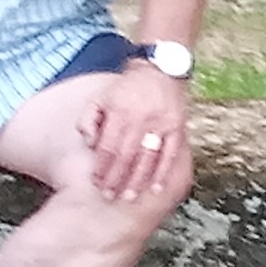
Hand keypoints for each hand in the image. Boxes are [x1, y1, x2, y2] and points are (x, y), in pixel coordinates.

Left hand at [86, 64, 192, 201]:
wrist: (160, 70)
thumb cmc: (126, 89)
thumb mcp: (101, 97)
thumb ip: (88, 119)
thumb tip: (89, 144)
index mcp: (120, 112)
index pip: (108, 147)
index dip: (101, 167)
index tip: (97, 183)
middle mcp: (141, 118)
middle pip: (126, 155)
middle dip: (116, 178)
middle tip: (109, 196)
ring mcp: (161, 123)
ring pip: (147, 157)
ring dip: (138, 180)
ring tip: (129, 197)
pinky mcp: (177, 126)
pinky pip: (171, 153)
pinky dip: (164, 172)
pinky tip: (157, 188)